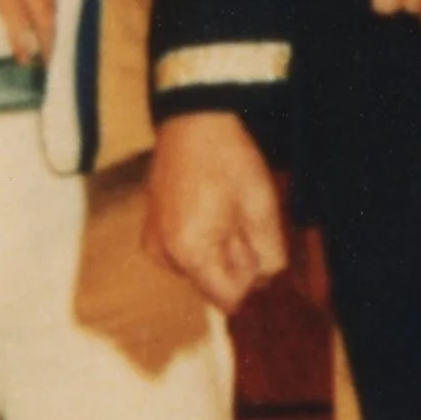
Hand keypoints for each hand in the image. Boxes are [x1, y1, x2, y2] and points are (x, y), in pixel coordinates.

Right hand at [146, 110, 289, 314]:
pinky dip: (202, 240)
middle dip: (233, 262)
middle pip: (212, 285)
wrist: (194, 119)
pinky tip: (208, 208)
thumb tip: (265, 281)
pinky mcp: (150, 230)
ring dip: (219, 250)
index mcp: (190, 252)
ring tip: (222, 209)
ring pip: (200, 269)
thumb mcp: (262, 208)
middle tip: (239, 219)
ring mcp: (153, 242)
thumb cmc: (228, 160)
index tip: (252, 240)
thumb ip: (270, 256)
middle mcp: (164, 255)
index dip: (250, 277)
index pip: (229, 299)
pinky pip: (184, 253)